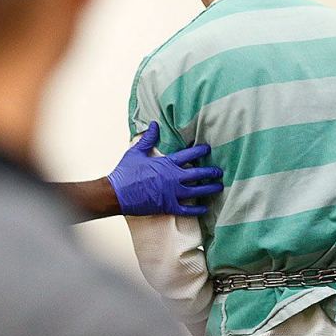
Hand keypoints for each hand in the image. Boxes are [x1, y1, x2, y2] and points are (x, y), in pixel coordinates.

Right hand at [107, 122, 223, 216]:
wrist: (116, 193)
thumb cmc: (125, 172)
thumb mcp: (136, 151)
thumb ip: (149, 138)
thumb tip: (154, 124)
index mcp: (167, 163)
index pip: (189, 155)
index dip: (200, 151)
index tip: (208, 149)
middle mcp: (173, 178)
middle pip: (198, 174)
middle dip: (211, 172)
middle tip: (219, 171)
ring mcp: (172, 193)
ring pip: (196, 191)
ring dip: (209, 189)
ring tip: (219, 187)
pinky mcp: (168, 206)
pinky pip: (187, 210)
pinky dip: (197, 210)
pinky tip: (205, 209)